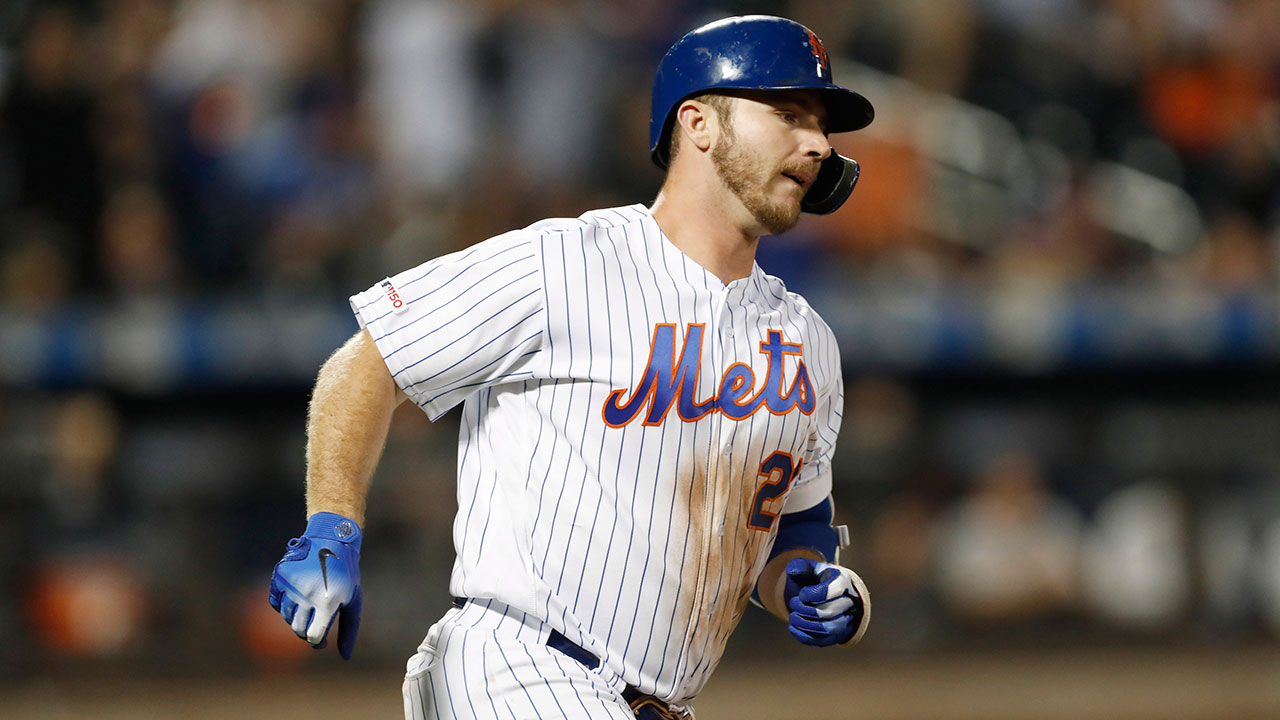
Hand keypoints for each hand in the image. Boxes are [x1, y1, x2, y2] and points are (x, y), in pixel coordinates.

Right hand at [268, 512, 362, 658]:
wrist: (331, 540)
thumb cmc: (346, 574)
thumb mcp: (353, 600)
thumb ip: (349, 630)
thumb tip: (345, 657)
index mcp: (328, 602)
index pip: (314, 637)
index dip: (318, 642)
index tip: (321, 641)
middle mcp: (307, 594)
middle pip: (298, 629)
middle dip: (306, 631)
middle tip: (314, 623)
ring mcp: (291, 584)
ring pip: (286, 616)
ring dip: (296, 617)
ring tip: (309, 606)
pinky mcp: (279, 576)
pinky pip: (275, 602)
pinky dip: (283, 605)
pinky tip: (295, 597)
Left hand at [784, 557, 869, 646]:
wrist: (823, 595)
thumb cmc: (815, 579)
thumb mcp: (808, 568)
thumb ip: (800, 566)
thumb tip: (794, 571)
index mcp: (843, 581)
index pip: (831, 591)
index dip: (811, 594)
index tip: (802, 593)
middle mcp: (849, 602)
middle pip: (829, 612)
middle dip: (806, 610)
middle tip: (794, 603)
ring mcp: (845, 621)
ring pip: (828, 629)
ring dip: (805, 624)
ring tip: (793, 617)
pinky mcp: (836, 636)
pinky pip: (822, 641)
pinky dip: (804, 636)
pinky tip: (793, 628)